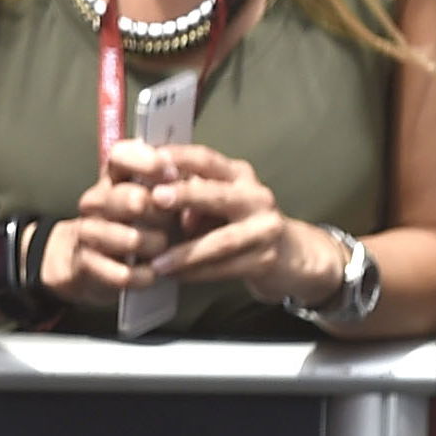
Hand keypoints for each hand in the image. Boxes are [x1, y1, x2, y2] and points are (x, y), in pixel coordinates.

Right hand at [43, 150, 178, 301]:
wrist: (92, 262)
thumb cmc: (138, 225)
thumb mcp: (156, 199)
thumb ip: (174, 186)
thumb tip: (197, 182)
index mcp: (115, 179)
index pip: (120, 156)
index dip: (145, 162)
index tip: (171, 173)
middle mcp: (97, 201)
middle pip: (124, 197)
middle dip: (154, 209)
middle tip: (171, 217)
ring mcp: (89, 232)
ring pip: (127, 238)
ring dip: (152, 244)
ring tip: (163, 248)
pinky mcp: (87, 264)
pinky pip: (121, 273)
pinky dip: (143, 275)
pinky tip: (152, 274)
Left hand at [127, 139, 350, 304]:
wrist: (291, 254)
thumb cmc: (239, 223)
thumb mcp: (216, 201)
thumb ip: (188, 193)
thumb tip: (144, 191)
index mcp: (238, 175)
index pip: (206, 159)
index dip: (178, 158)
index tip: (148, 159)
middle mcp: (255, 196)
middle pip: (218, 194)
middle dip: (186, 195)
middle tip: (154, 198)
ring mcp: (264, 228)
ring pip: (222, 241)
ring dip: (186, 253)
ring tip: (157, 262)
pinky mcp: (266, 259)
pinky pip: (226, 268)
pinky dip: (197, 274)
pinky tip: (174, 277)